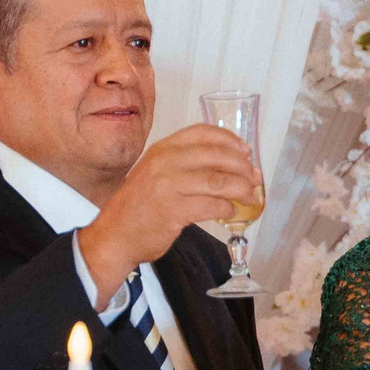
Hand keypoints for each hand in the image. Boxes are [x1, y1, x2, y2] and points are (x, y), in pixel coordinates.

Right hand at [76, 124, 263, 303]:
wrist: (114, 235)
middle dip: (242, 167)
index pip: (202, 133)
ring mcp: (168, 186)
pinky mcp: (173, 210)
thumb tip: (229, 164)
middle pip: (216, 156)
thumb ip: (185, 164)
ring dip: (240, 188)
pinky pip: (212, 205)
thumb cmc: (140, 206)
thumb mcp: (156, 173)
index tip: (245, 150)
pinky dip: (227, 208)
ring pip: (218, 181)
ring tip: (250, 195)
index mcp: (162, 149)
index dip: (229, 140)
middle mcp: (164, 163)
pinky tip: (231, 212)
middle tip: (254, 177)